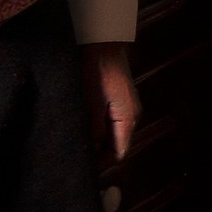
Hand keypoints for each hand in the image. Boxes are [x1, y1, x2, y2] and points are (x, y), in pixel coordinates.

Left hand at [85, 42, 139, 158]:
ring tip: (80, 141)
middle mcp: (132, 116)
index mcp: (128, 119)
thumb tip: (92, 151)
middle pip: (118, 145)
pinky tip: (87, 127)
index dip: (102, 163)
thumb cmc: (97, 72)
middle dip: (100, 153)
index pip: (119, 154)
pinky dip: (101, 128)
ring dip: (100, 140)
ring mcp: (128, 107)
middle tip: (78, 155)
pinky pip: (113, 122)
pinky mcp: (121, 100)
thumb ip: (94, 130)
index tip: (84, 167)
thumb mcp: (91, 104)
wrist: (103, 44)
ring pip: (115, 134)